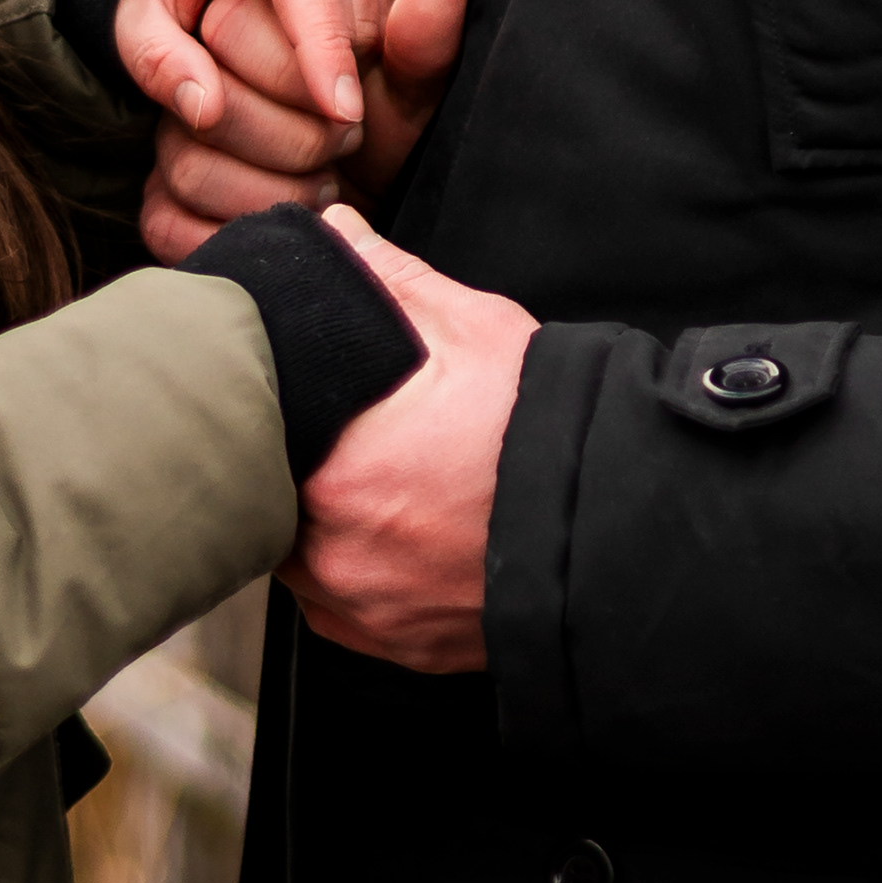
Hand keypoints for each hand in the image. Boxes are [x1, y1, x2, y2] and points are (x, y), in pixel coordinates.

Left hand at [113, 0, 396, 145]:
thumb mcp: (131, 18)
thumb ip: (157, 63)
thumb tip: (207, 112)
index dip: (323, 46)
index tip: (340, 113)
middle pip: (344, 9)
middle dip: (315, 72)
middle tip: (254, 90)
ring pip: (372, 18)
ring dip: (339, 65)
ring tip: (272, 63)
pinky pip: (381, 13)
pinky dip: (353, 49)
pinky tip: (305, 49)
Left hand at [282, 220, 534, 674]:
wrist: (626, 529)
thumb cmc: (550, 433)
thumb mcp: (473, 331)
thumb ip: (389, 279)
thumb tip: (337, 233)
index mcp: (334, 476)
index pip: (255, 446)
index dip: (268, 422)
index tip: (290, 408)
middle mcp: (336, 558)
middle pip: (272, 510)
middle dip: (296, 475)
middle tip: (340, 444)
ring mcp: (367, 613)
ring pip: (304, 566)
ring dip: (322, 531)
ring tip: (377, 491)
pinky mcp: (400, 649)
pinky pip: (347, 614)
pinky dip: (361, 578)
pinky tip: (401, 541)